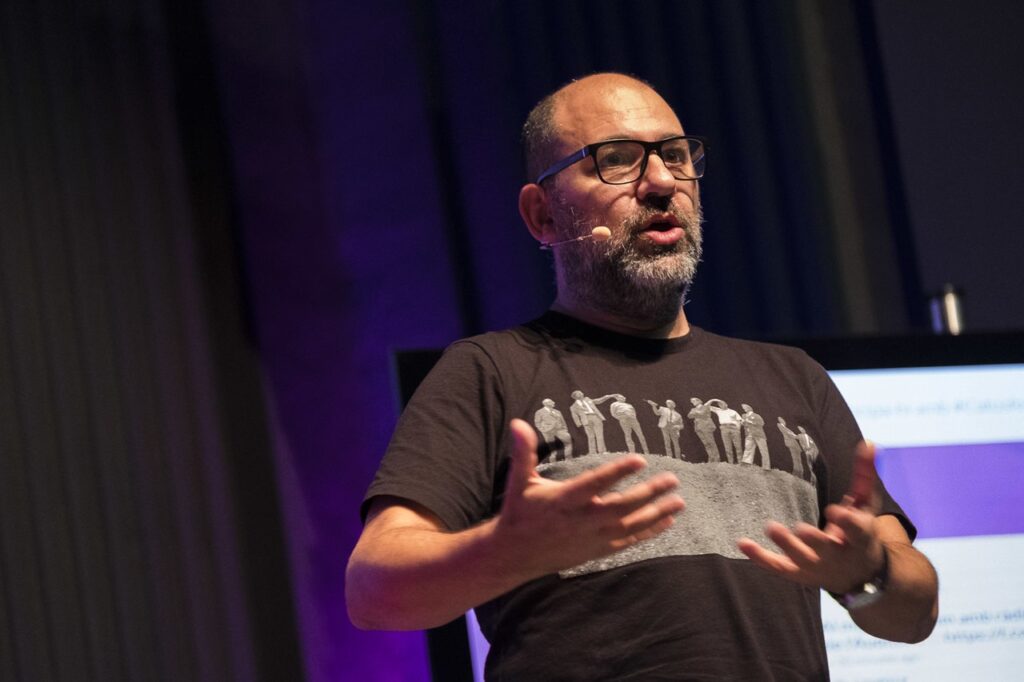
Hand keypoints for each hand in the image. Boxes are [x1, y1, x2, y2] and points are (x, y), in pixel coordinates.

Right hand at [496, 418, 684, 577]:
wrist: (514, 555)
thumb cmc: (520, 512)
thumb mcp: (519, 481)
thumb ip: (524, 452)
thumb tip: (518, 422)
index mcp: (563, 500)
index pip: (595, 484)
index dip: (617, 472)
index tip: (640, 460)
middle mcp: (580, 521)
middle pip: (620, 507)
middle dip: (648, 494)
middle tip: (672, 479)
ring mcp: (591, 538)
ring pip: (629, 526)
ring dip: (656, 513)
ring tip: (679, 501)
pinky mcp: (597, 550)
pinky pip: (628, 542)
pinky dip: (649, 532)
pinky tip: (667, 521)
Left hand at [737, 441, 884, 593]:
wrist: (859, 577)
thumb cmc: (859, 533)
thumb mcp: (867, 505)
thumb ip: (864, 475)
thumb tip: (868, 442)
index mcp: (859, 538)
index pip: (856, 532)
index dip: (847, 522)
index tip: (834, 510)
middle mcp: (838, 555)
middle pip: (825, 548)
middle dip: (814, 540)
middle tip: (801, 528)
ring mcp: (816, 566)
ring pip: (800, 558)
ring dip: (786, 545)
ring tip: (771, 526)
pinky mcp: (797, 573)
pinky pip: (778, 567)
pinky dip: (760, 557)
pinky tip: (742, 542)